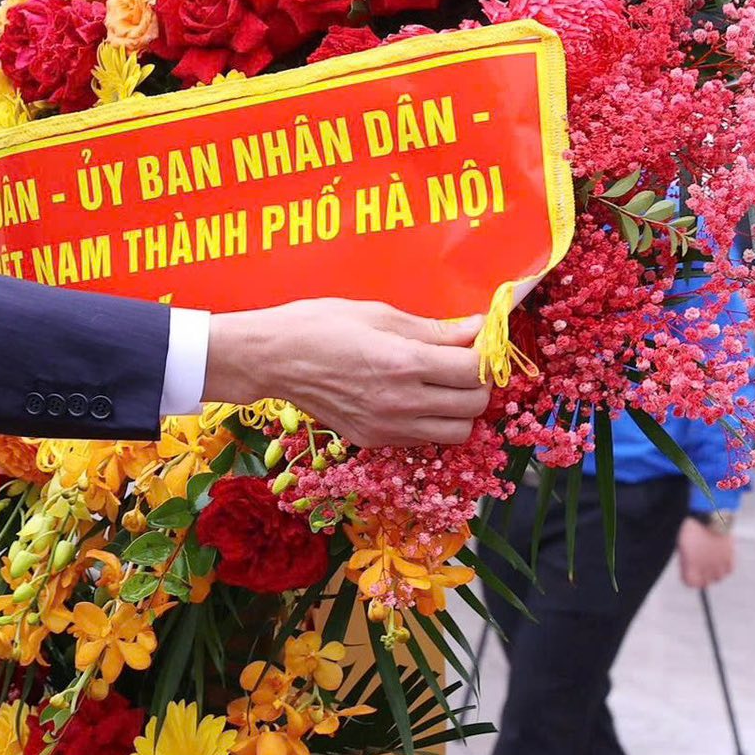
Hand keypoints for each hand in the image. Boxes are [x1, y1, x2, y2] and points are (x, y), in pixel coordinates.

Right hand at [203, 299, 490, 447]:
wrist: (271, 359)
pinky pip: (423, 439)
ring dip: (458, 409)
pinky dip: (430, 422)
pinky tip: (411, 399)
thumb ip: (432, 329)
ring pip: (457, 431)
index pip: (474, 371)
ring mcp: (387, 427)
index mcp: (405, 363)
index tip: (476, 344)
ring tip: (440, 387)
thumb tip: (476, 330)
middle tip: (459, 364)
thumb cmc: (318, 325)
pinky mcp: (373, 440)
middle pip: (474, 405)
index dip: (483, 355)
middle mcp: (401, 402)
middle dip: (475, 383)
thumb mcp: (378, 314)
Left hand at [677, 516, 735, 587]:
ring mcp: (718, 563)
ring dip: (715, 573)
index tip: (690, 575)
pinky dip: (726, 567)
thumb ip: (687, 560)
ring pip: (719, 577)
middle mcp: (705, 567)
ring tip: (711, 562)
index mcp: (690, 564)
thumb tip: (691, 569)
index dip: (690, 580)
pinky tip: (721, 560)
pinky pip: (729, 570)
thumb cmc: (692, 528)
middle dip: (702, 577)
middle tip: (701, 569)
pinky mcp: (730, 557)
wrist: (708, 516)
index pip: (691, 584)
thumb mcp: (683, 545)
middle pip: (706, 583)